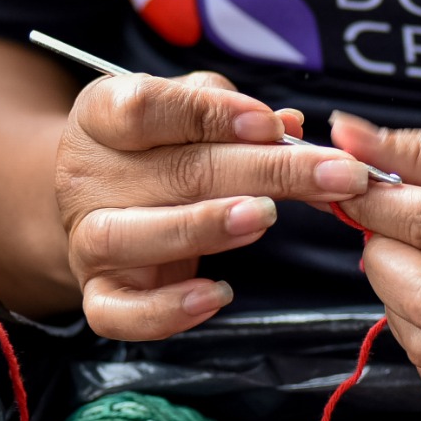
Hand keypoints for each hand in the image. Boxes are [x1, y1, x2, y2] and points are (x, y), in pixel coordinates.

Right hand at [58, 71, 373, 340]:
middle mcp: (86, 176)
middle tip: (334, 176)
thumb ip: (232, 112)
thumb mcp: (187, 110)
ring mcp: (85, 238)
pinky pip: (118, 312)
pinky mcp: (98, 292)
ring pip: (132, 237)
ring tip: (265, 218)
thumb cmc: (157, 145)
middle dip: (265, 171)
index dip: (210, 115)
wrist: (100, 200)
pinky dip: (167, 310)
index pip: (144, 108)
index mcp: (101, 116)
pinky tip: (218, 295)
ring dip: (207, 227)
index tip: (270, 124)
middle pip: (174, 171)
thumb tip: (288, 124)